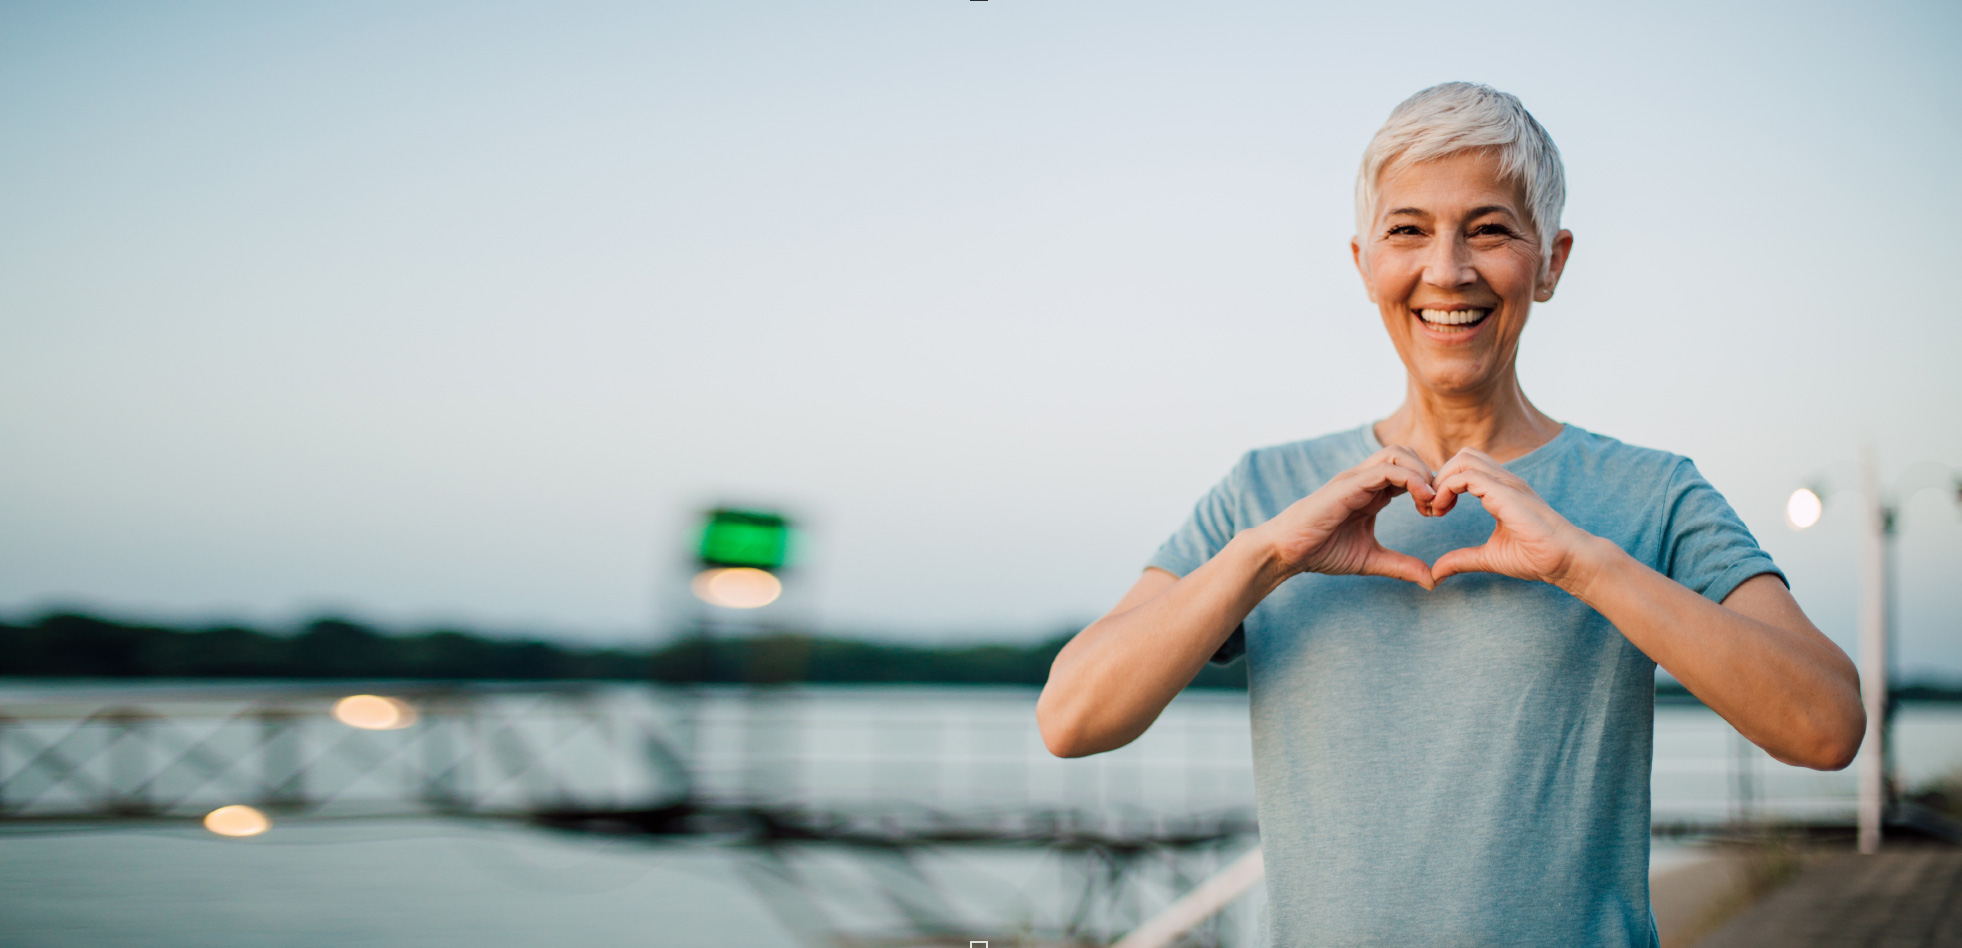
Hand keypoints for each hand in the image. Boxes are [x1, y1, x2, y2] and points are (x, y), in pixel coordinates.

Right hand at [1253, 446, 1439, 588]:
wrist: (1287, 551)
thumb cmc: (1321, 551)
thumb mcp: (1370, 559)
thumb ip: (1401, 566)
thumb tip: (1431, 580)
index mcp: (1372, 492)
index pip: (1408, 471)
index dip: (1430, 486)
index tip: (1439, 512)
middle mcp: (1365, 479)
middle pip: (1406, 453)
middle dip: (1429, 474)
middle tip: (1438, 504)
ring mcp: (1356, 479)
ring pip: (1398, 453)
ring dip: (1422, 472)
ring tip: (1430, 501)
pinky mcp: (1348, 485)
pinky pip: (1385, 469)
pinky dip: (1410, 479)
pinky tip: (1421, 500)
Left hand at [1427, 448, 1597, 588]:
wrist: (1566, 560)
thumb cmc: (1536, 557)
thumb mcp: (1488, 557)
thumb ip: (1461, 560)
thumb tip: (1435, 574)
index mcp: (1500, 491)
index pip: (1466, 469)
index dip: (1443, 485)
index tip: (1434, 511)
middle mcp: (1504, 481)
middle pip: (1463, 456)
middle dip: (1439, 477)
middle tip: (1430, 507)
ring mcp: (1506, 483)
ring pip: (1463, 458)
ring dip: (1441, 480)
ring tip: (1435, 508)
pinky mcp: (1505, 492)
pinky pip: (1467, 476)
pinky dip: (1446, 488)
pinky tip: (1443, 510)